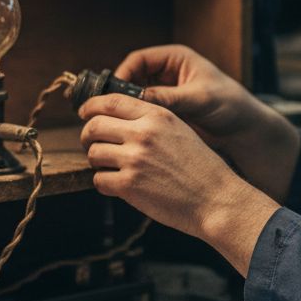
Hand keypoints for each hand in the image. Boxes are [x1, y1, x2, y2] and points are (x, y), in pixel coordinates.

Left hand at [78, 94, 278, 275]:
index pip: (111, 101)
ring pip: (93, 153)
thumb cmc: (200, 168)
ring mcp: (134, 160)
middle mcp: (143, 133)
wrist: (217, 199)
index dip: (91, 106)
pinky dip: (104, 184)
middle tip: (91, 145)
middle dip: (87, 136)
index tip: (84, 112)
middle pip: (94, 126)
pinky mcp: (129, 186)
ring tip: (110, 168)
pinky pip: (99, 180)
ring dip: (97, 162)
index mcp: (157, 115)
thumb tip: (115, 119)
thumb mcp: (180, 130)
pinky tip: (118, 186)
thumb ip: (150, 121)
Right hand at [115, 45, 300, 201]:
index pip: (138, 60)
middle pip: (131, 77)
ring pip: (134, 96)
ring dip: (126, 108)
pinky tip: (130, 132)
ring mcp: (165, 92)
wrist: (245, 130)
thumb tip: (138, 99)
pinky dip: (135, 119)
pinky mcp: (166, 110)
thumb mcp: (199, 99)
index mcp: (175, 59)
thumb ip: (169, 97)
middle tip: (108, 111)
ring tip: (117, 124)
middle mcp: (167, 73)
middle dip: (120, 93)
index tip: (113, 94)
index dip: (122, 74)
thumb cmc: (230, 105)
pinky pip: (143, 111)